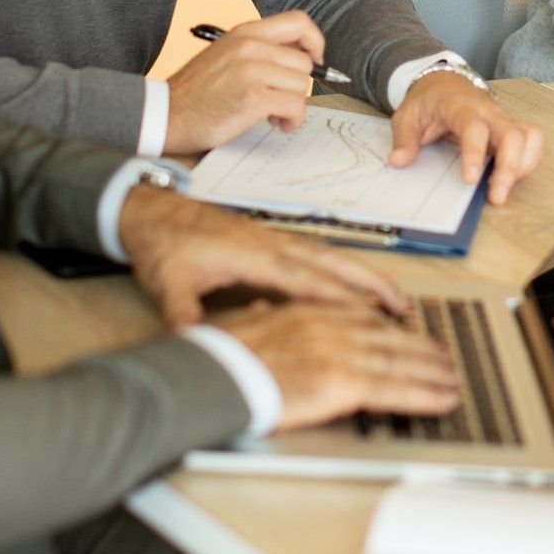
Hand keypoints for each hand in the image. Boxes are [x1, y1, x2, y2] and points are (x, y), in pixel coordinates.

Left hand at [117, 185, 408, 326]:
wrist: (149, 208)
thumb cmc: (161, 243)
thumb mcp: (166, 283)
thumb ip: (184, 314)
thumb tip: (194, 346)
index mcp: (252, 255)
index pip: (306, 280)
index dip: (341, 299)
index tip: (372, 317)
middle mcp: (272, 244)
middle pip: (333, 264)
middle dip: (371, 285)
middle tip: (404, 306)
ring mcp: (274, 240)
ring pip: (330, 257)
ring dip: (364, 276)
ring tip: (394, 297)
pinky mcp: (270, 240)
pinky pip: (317, 256)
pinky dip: (343, 270)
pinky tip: (353, 285)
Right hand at [163, 11, 323, 152]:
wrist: (166, 113)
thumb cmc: (196, 90)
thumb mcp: (226, 53)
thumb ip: (259, 50)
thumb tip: (300, 59)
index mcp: (245, 32)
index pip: (299, 21)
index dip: (314, 41)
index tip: (315, 60)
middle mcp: (250, 46)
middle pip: (304, 62)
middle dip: (297, 84)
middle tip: (281, 98)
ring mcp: (251, 71)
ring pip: (302, 86)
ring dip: (293, 105)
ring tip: (273, 113)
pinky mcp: (253, 98)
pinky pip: (296, 106)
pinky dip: (292, 120)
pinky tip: (277, 124)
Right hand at [211, 300, 460, 432]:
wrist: (211, 371)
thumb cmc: (217, 355)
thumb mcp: (241, 324)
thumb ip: (260, 317)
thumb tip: (261, 310)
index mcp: (308, 311)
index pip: (359, 317)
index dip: (388, 326)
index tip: (405, 330)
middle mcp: (331, 326)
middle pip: (389, 337)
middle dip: (421, 348)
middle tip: (444, 357)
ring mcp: (341, 352)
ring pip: (401, 362)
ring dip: (432, 372)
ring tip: (453, 379)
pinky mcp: (345, 382)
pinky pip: (396, 390)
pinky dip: (425, 395)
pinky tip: (444, 400)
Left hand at [390, 73, 544, 204]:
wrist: (443, 82)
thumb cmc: (428, 101)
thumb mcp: (406, 116)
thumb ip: (404, 138)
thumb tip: (398, 161)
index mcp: (460, 107)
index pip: (474, 128)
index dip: (475, 153)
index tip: (470, 180)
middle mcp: (488, 111)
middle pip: (512, 134)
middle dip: (509, 167)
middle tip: (496, 196)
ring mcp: (502, 118)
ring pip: (528, 137)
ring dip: (521, 166)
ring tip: (502, 190)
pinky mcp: (511, 127)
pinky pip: (531, 141)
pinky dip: (527, 162)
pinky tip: (510, 178)